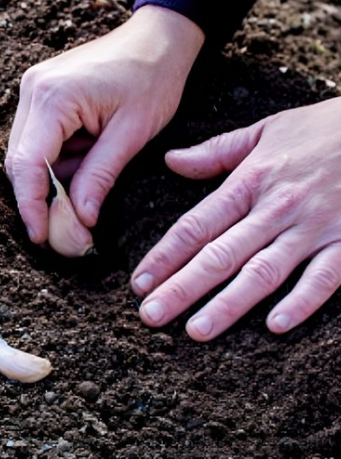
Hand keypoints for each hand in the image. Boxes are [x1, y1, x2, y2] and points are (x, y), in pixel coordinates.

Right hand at [5, 6, 204, 243]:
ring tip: (85, 195)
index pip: (27, 164)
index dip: (31, 206)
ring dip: (51, 181)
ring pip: (27, 154)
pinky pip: (38, 140)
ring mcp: (33, 89)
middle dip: (40, 200)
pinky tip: (83, 166)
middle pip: (20, 161)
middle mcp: (32, 90)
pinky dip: (56, 163)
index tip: (42, 238)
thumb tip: (80, 221)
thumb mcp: (132, 134)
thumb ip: (100, 177)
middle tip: (66, 232)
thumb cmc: (153, 78)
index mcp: (53, 97)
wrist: (159, 37)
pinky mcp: (41, 94)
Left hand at [133, 97, 340, 340]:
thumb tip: (171, 161)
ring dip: (229, 304)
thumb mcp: (265, 131)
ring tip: (197, 330)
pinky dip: (302, 302)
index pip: (196, 225)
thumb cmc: (324, 130)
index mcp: (250, 181)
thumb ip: (216, 151)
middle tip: (150, 316)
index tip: (139, 283)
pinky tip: (276, 326)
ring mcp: (313, 228)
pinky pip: (324, 278)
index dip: (164, 255)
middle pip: (220, 255)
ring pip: (263, 272)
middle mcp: (276, 208)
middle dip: (182, 288)